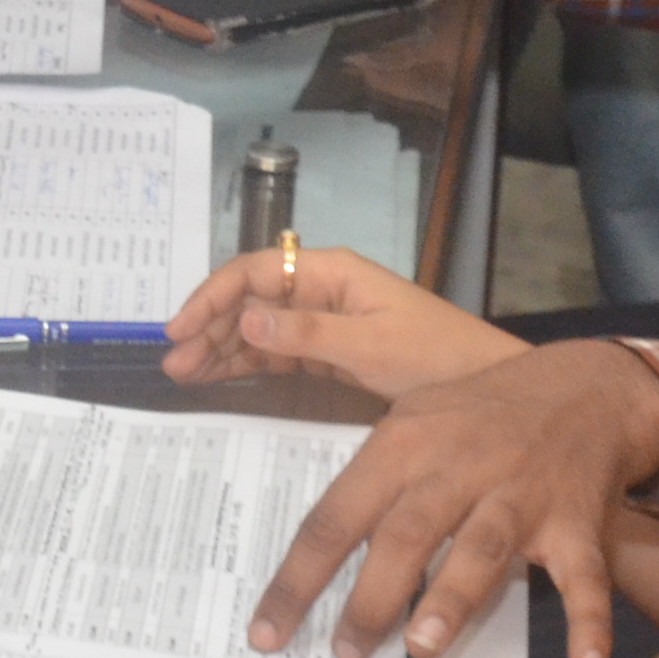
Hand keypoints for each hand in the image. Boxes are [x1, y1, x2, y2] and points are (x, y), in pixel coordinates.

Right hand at [165, 240, 520, 401]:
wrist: (483, 386)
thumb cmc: (435, 357)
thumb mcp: (371, 345)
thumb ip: (307, 333)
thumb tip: (246, 318)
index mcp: (330, 272)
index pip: (256, 272)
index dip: (213, 296)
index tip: (181, 329)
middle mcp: (321, 289)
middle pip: (251, 300)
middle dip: (210, 328)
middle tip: (175, 365)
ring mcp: (324, 321)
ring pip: (259, 328)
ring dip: (221, 348)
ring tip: (185, 375)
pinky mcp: (330, 351)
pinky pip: (277, 353)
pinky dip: (246, 365)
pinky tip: (218, 378)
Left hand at [248, 335, 658, 657]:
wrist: (583, 386)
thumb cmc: (479, 414)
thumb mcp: (413, 420)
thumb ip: (373, 482)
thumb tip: (317, 557)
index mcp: (404, 444)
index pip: (336, 515)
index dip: (297, 578)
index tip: (265, 632)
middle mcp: (458, 467)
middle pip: (405, 533)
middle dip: (370, 596)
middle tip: (343, 654)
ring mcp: (520, 494)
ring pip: (481, 548)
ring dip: (452, 599)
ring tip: (421, 648)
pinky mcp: (576, 522)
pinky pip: (585, 578)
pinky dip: (587, 624)